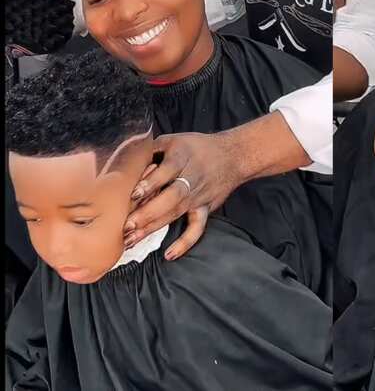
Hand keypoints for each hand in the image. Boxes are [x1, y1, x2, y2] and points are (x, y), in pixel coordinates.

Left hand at [124, 132, 244, 259]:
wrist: (233, 156)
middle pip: (171, 197)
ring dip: (154, 227)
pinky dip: (185, 242)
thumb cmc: (197, 148)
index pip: (166, 171)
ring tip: (132, 241)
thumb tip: (122, 162)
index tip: (133, 194)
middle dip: (148, 213)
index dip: (151, 183)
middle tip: (127, 226)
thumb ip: (151, 149)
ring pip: (177, 213)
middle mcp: (191, 177)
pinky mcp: (205, 208)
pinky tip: (169, 255)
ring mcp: (199, 195)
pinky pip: (197, 228)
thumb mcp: (174, 139)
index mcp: (182, 157)